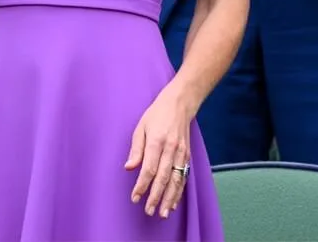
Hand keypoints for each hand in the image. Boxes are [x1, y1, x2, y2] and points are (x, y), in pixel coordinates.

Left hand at [124, 87, 194, 219]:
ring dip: (169, 198)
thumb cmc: (156, 115)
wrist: (179, 104)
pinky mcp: (188, 156)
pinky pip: (184, 177)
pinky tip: (173, 202)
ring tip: (162, 213)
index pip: (149, 169)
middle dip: (155, 196)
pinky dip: (179, 192)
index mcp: (156, 141)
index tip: (135, 198)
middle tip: (148, 211)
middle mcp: (171, 149)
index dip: (142, 185)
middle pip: (163, 178)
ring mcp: (182, 153)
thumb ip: (136, 149)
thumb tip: (129, 168)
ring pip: (176, 181)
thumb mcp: (140, 127)